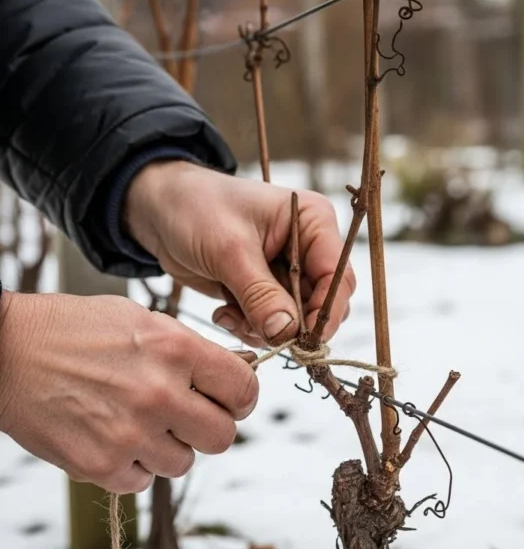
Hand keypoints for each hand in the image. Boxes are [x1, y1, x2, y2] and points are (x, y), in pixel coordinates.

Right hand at [0, 292, 257, 491]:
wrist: (5, 353)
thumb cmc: (71, 330)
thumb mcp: (139, 319)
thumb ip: (189, 350)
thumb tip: (234, 373)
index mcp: (174, 349)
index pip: (244, 390)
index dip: (239, 398)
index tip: (228, 400)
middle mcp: (158, 394)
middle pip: (223, 437)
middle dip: (209, 428)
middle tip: (186, 417)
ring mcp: (130, 435)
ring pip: (183, 463)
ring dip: (167, 448)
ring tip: (136, 420)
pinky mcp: (102, 466)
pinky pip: (143, 481)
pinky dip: (132, 465)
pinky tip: (109, 435)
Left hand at [125, 162, 354, 345]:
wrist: (159, 211)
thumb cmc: (196, 210)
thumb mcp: (229, 250)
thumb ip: (260, 294)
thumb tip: (288, 333)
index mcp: (312, 222)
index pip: (338, 274)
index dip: (327, 310)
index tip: (305, 339)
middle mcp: (307, 248)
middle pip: (322, 303)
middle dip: (291, 324)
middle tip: (258, 330)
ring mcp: (286, 272)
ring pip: (296, 321)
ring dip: (265, 328)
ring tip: (231, 314)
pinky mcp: (264, 292)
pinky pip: (272, 324)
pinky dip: (249, 327)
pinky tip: (223, 312)